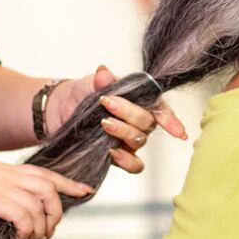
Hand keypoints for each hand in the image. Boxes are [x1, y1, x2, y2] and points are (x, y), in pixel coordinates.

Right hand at [0, 154, 93, 238]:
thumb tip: (7, 210)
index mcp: (8, 170)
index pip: (47, 174)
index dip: (69, 183)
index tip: (86, 190)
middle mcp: (11, 176)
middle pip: (51, 190)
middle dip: (57, 213)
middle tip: (49, 232)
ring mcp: (4, 187)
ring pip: (40, 206)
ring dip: (41, 228)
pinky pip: (25, 217)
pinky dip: (27, 232)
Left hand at [48, 66, 188, 172]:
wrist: (60, 110)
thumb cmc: (81, 93)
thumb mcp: (89, 82)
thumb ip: (100, 79)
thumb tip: (104, 73)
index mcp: (139, 100)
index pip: (160, 109)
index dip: (171, 120)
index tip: (178, 131)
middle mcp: (139, 121)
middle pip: (147, 123)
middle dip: (130, 113)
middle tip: (108, 104)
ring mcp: (129, 140)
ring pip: (139, 141)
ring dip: (124, 133)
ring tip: (104, 125)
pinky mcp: (118, 156)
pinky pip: (134, 165)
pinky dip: (126, 160)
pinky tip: (113, 152)